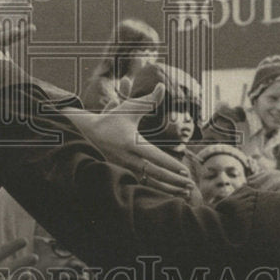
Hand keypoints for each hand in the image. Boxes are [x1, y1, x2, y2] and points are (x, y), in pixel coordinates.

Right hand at [63, 84, 195, 197]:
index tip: (184, 171)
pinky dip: (157, 190)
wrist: (88, 132)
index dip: (170, 164)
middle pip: (154, 173)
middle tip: (190, 186)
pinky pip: (142, 184)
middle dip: (173, 181)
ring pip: (149, 182)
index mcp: (130, 142)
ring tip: (185, 193)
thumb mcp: (129, 108)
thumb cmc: (112, 118)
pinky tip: (171, 193)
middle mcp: (127, 158)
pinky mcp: (122, 172)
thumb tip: (162, 86)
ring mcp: (124, 167)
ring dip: (167, 189)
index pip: (154, 156)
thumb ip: (148, 100)